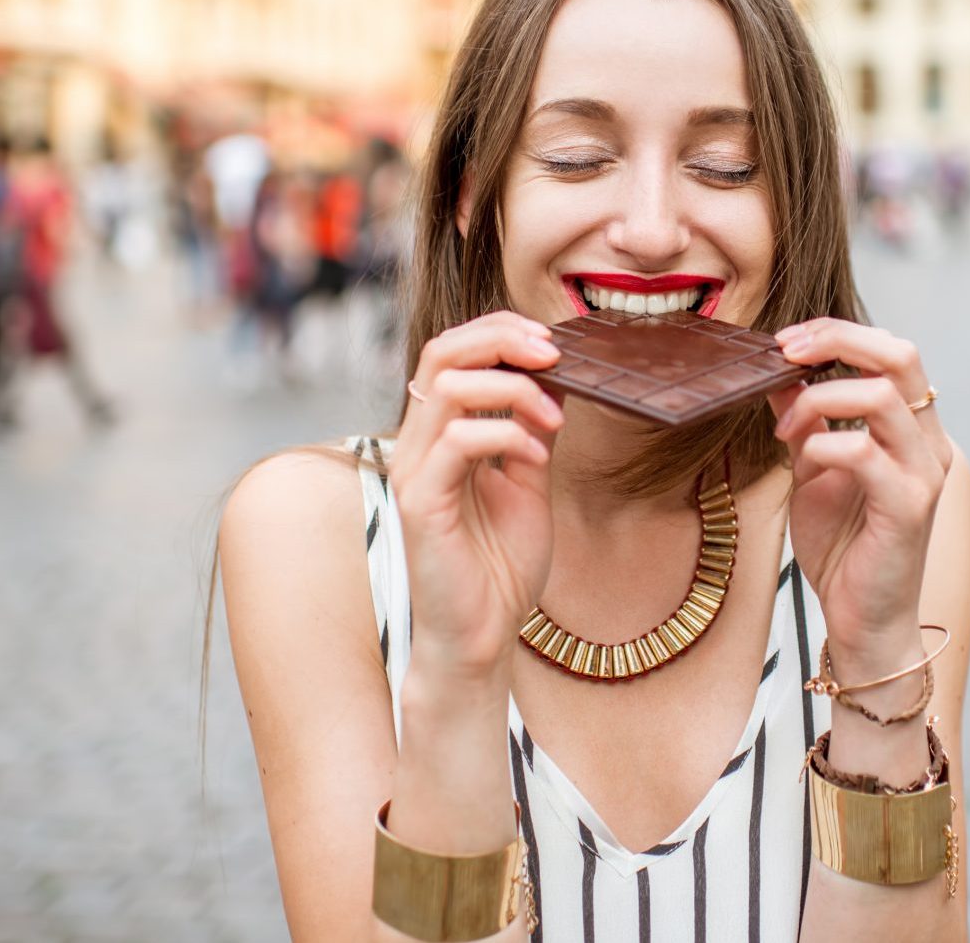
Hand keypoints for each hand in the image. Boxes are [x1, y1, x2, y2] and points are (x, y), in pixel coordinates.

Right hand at [387, 311, 563, 683]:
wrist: (483, 636)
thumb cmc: (499, 566)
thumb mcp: (528, 481)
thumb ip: (532, 429)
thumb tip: (555, 377)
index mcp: (439, 433)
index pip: (453, 351)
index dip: (500, 332)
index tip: (552, 342)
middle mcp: (417, 443)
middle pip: (441, 350)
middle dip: (501, 338)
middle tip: (552, 352)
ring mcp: (413, 470)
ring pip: (446, 386)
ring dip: (512, 388)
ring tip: (552, 418)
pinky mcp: (419, 502)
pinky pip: (458, 441)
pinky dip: (506, 435)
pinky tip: (535, 458)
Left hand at [767, 318, 950, 678]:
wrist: (863, 620)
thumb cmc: (843, 548)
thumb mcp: (813, 469)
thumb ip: (805, 421)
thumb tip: (777, 373)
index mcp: (912, 429)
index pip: (892, 351)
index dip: (838, 333)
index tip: (786, 342)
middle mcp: (929, 443)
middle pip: (902, 355)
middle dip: (838, 339)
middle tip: (787, 352)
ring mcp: (925, 473)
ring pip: (883, 395)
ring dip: (820, 397)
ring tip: (785, 428)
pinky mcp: (909, 506)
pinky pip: (864, 451)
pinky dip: (823, 444)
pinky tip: (802, 459)